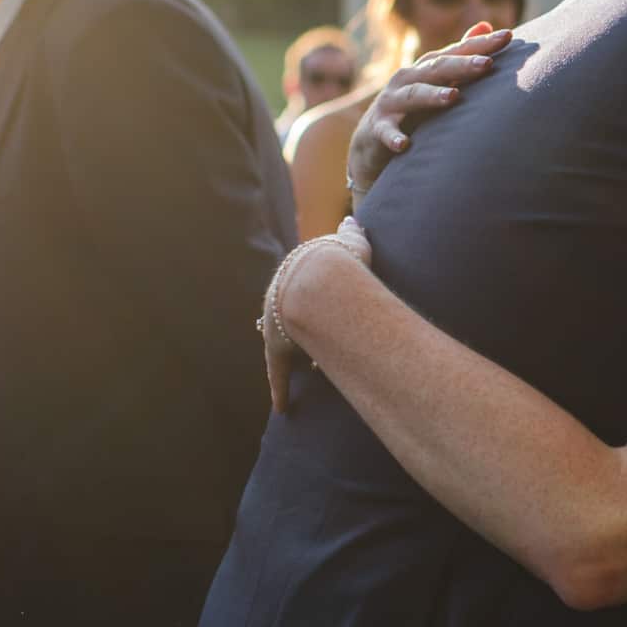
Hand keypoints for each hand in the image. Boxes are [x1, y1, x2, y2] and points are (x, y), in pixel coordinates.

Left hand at [262, 220, 376, 411]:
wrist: (320, 278)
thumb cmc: (338, 260)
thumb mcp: (349, 242)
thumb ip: (351, 232)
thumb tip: (350, 219)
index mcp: (296, 276)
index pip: (296, 291)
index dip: (306, 302)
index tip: (313, 312)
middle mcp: (280, 301)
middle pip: (283, 318)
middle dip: (293, 328)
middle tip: (303, 341)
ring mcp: (276, 326)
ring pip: (280, 346)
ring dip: (290, 357)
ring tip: (305, 370)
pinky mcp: (277, 349)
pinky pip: (278, 373)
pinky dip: (280, 390)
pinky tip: (282, 408)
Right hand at [345, 24, 513, 196]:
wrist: (371, 141)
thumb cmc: (414, 109)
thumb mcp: (437, 80)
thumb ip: (460, 55)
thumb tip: (486, 23)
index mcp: (427, 68)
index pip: (457, 51)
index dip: (481, 44)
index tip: (509, 36)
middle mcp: (408, 79)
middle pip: (437, 68)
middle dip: (462, 65)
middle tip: (487, 65)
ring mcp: (391, 102)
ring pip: (413, 95)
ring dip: (432, 95)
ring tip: (453, 97)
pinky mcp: (377, 128)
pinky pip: (386, 132)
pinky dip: (394, 137)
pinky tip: (404, 144)